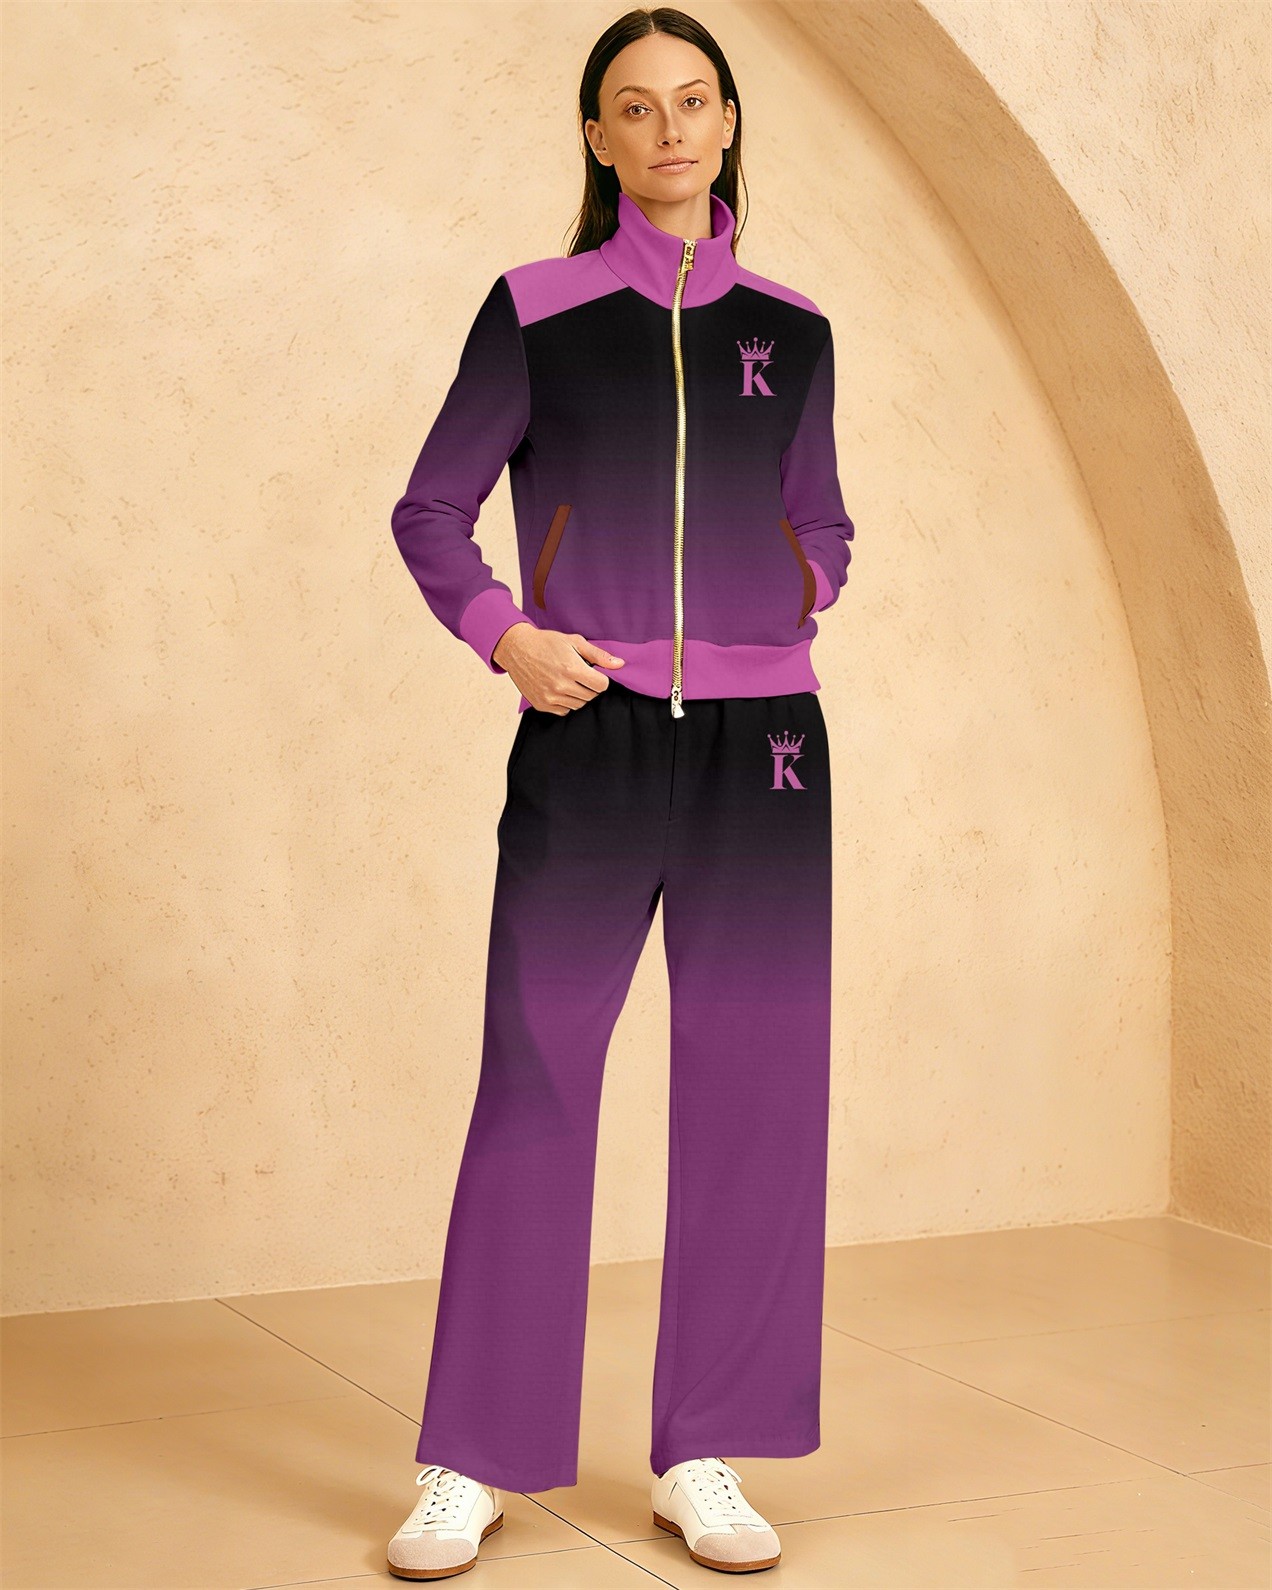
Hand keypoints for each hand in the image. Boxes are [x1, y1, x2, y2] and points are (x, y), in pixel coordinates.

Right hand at [492, 624, 624, 714]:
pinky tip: (559, 688)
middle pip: (591, 696)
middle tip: (579, 674)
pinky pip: (564, 711)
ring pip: (579, 705)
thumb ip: (598, 655)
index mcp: (572, 669)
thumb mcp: (574, 642)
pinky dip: (565, 702)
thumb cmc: (546, 643)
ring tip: (568, 680)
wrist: (517, 649)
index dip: (600, 679)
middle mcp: (561, 686)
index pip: (601, 686)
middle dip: (590, 686)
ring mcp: (550, 697)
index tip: (593, 673)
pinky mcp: (542, 705)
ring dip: (578, 694)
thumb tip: (619, 664)